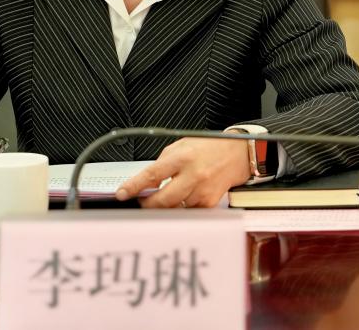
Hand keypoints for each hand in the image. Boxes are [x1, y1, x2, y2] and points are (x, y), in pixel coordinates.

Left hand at [115, 135, 250, 207]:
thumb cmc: (207, 148)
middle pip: (163, 199)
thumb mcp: (181, 146)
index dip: (134, 186)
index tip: (122, 194)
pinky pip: (188, 212)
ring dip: (166, 206)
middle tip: (141, 203)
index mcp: (182, 157)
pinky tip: (183, 198)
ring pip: (174, 208)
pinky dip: (181, 208)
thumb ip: (163, 163)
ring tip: (166, 196)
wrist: (236, 154)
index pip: (152, 174)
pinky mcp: (210, 202)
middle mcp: (193, 175)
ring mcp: (202, 191)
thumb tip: (146, 181)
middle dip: (147, 205)